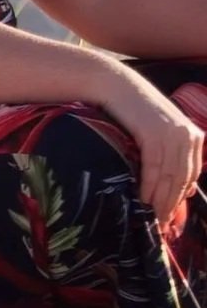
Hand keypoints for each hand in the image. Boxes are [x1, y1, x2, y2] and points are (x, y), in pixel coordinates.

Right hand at [96, 68, 204, 234]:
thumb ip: (172, 155)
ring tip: (150, 216)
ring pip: (169, 176)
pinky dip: (148, 185)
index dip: (180, 197)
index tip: (169, 214)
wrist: (114, 85)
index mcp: (194, 136)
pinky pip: (154, 167)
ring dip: (159, 199)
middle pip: (181, 178)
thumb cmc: (132, 110)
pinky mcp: (154, 134)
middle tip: (159, 223)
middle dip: (170, 203)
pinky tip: (141, 199)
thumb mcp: (158, 132)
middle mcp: (188, 136)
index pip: (191, 174)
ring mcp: (172, 135)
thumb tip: (187, 190)